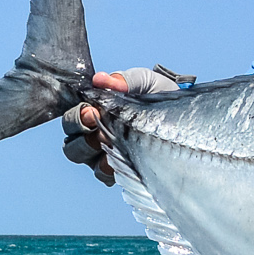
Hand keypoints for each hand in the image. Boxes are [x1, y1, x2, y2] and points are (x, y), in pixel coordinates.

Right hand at [60, 68, 180, 184]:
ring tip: (112, 140)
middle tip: (98, 124)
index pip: (70, 120)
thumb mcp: (143, 81)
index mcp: (91, 114)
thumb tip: (100, 79)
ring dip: (94, 151)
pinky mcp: (119, 171)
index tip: (91, 110)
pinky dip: (109, 166)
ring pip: (83, 160)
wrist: (183, 115)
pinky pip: (104, 175)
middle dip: (81, 134)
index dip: (76, 117)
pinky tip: (123, 157)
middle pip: (70, 144)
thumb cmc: (157, 96)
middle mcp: (91, 137)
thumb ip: (122, 81)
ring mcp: (102, 156)